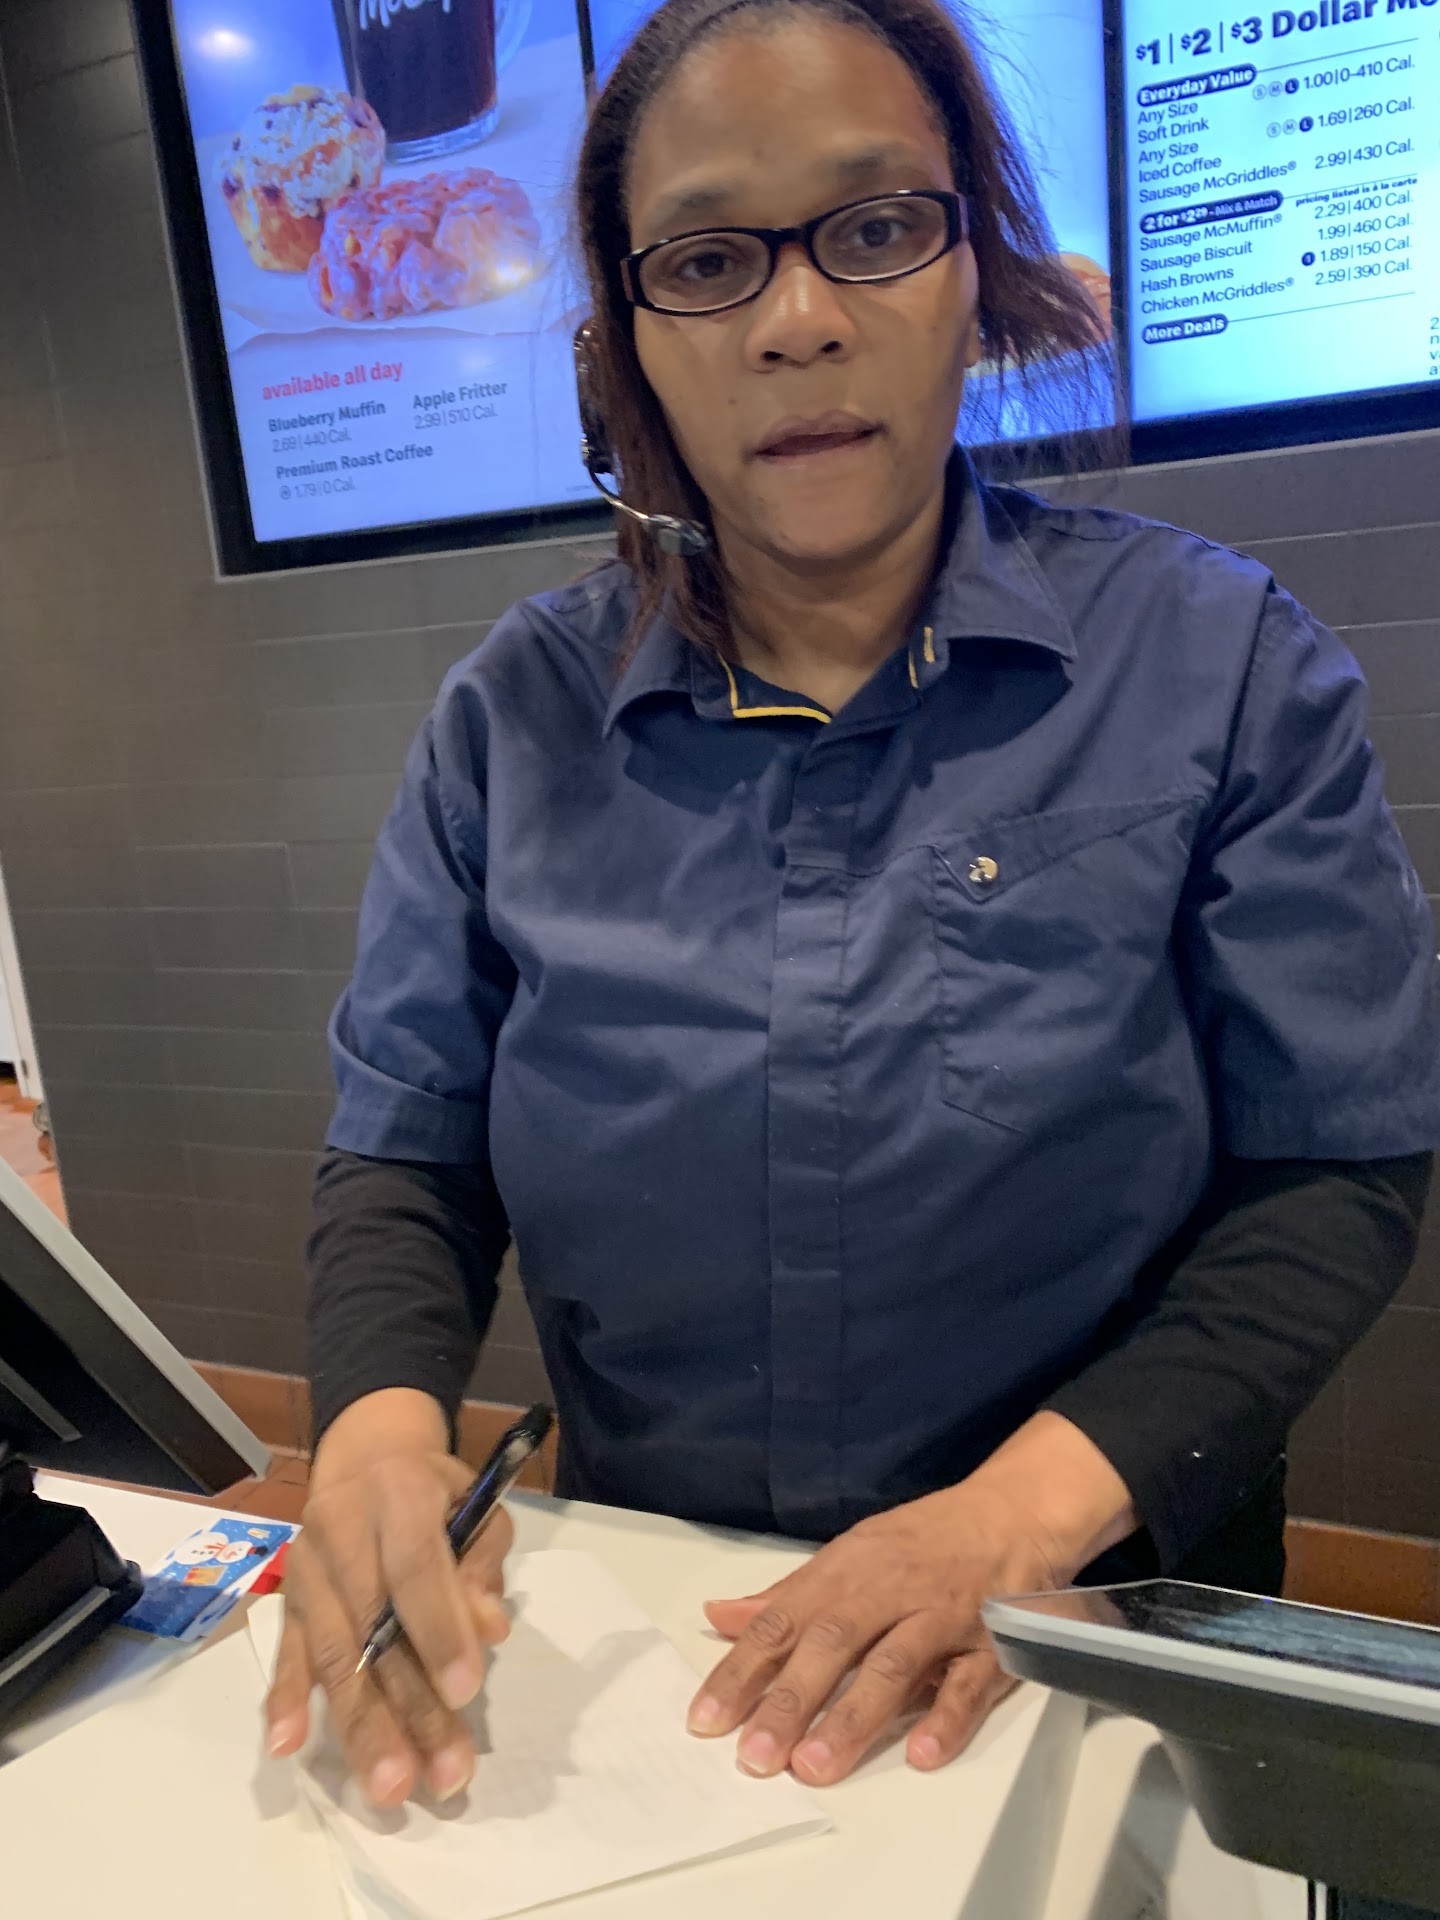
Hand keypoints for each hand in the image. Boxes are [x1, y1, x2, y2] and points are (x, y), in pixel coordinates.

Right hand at [264, 1388, 513, 1807]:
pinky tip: (287, 1745)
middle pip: (372, 1625)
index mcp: (397, 1492)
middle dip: (408, 1706)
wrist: (366, 1456)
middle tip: (440, 1774)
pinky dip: (285, 1699)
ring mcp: (306, 1566)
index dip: (439, 1629)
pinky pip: (284, 1652)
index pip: (414, 1566)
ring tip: (390, 1787)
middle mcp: (341, 1528)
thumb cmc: (433, 1489)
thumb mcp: (476, 1505)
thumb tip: (490, 1629)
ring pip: (332, 1652)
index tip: (467, 1691)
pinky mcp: (285, 1597)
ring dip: (361, 1725)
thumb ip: (482, 1565)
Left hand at [689, 1414, 1135, 1786]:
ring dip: (852, 1716)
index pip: (783, 1620)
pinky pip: (968, 1682)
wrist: (1013, 1513)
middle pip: (832, 1643)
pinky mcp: (990, 1642)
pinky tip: (922, 1753)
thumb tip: (719, 1616)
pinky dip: (947, 1717)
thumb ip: (787, 1594)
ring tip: (814, 1767)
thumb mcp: (850, 1554)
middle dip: (790, 1700)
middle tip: (754, 1757)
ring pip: (892, 1666)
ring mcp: (940, 1616)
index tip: (706, 1717)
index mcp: (847, 1569)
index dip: (743, 1669)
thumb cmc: (923, 1540)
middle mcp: (888, 1590)